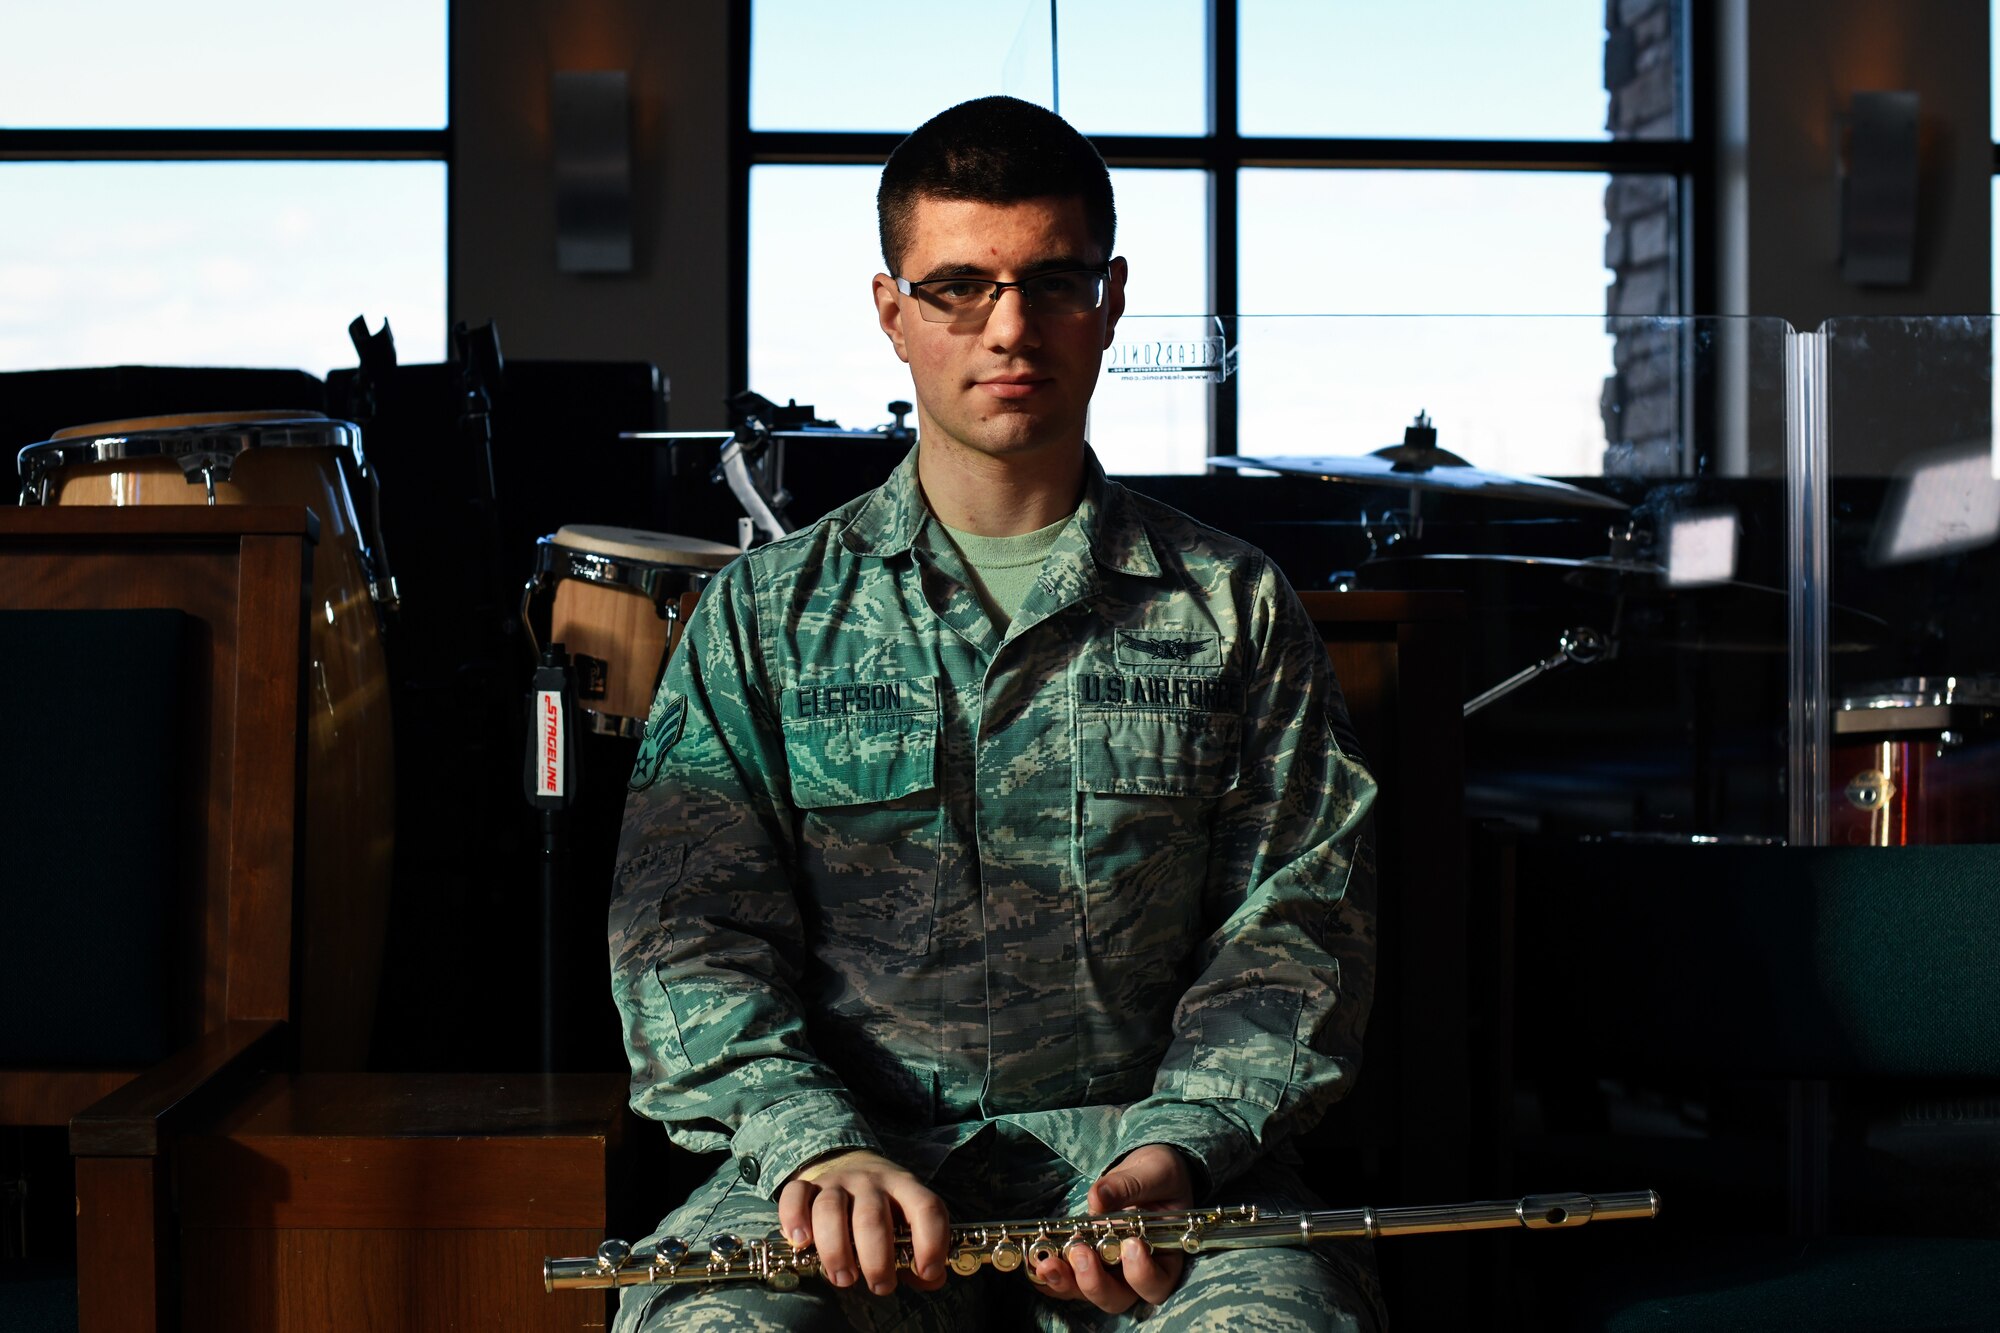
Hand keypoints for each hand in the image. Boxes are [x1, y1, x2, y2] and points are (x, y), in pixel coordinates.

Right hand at [777, 1149, 949, 1295]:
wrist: (851, 1161)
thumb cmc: (885, 1206)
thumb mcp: (908, 1221)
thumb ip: (920, 1252)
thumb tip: (933, 1280)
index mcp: (905, 1188)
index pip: (926, 1208)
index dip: (931, 1242)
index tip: (926, 1271)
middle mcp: (872, 1181)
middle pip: (871, 1217)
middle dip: (876, 1260)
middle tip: (880, 1285)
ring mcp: (838, 1181)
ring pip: (830, 1209)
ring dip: (835, 1250)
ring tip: (843, 1278)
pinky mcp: (809, 1185)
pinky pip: (795, 1195)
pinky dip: (794, 1219)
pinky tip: (801, 1244)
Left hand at [1033, 1144, 1193, 1311]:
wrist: (1145, 1173)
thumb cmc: (1160, 1176)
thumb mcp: (1154, 1173)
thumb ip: (1129, 1185)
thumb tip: (1098, 1197)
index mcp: (1165, 1257)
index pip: (1157, 1282)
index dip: (1142, 1273)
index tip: (1131, 1245)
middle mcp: (1136, 1273)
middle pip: (1118, 1297)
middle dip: (1095, 1282)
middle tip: (1081, 1253)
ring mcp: (1108, 1271)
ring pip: (1087, 1292)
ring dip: (1065, 1281)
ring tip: (1047, 1263)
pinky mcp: (1085, 1263)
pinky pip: (1067, 1278)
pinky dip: (1050, 1274)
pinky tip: (1033, 1260)